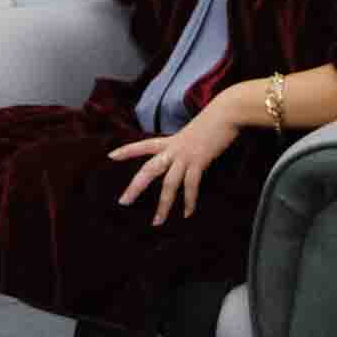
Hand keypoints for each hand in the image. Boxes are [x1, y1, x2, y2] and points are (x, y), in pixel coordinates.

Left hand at [109, 101, 242, 224]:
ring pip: (168, 184)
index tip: (110, 156)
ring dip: (163, 206)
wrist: (226, 113)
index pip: (143, 146)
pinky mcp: (199, 161)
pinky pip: (191, 185)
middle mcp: (172, 149)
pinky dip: (189, 201)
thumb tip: (187, 160)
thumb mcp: (193, 135)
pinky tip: (187, 214)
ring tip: (157, 222)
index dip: (127, 151)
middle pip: (148, 170)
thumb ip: (186, 148)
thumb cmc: (213, 122)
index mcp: (169, 141)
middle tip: (122, 202)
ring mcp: (184, 155)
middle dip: (135, 187)